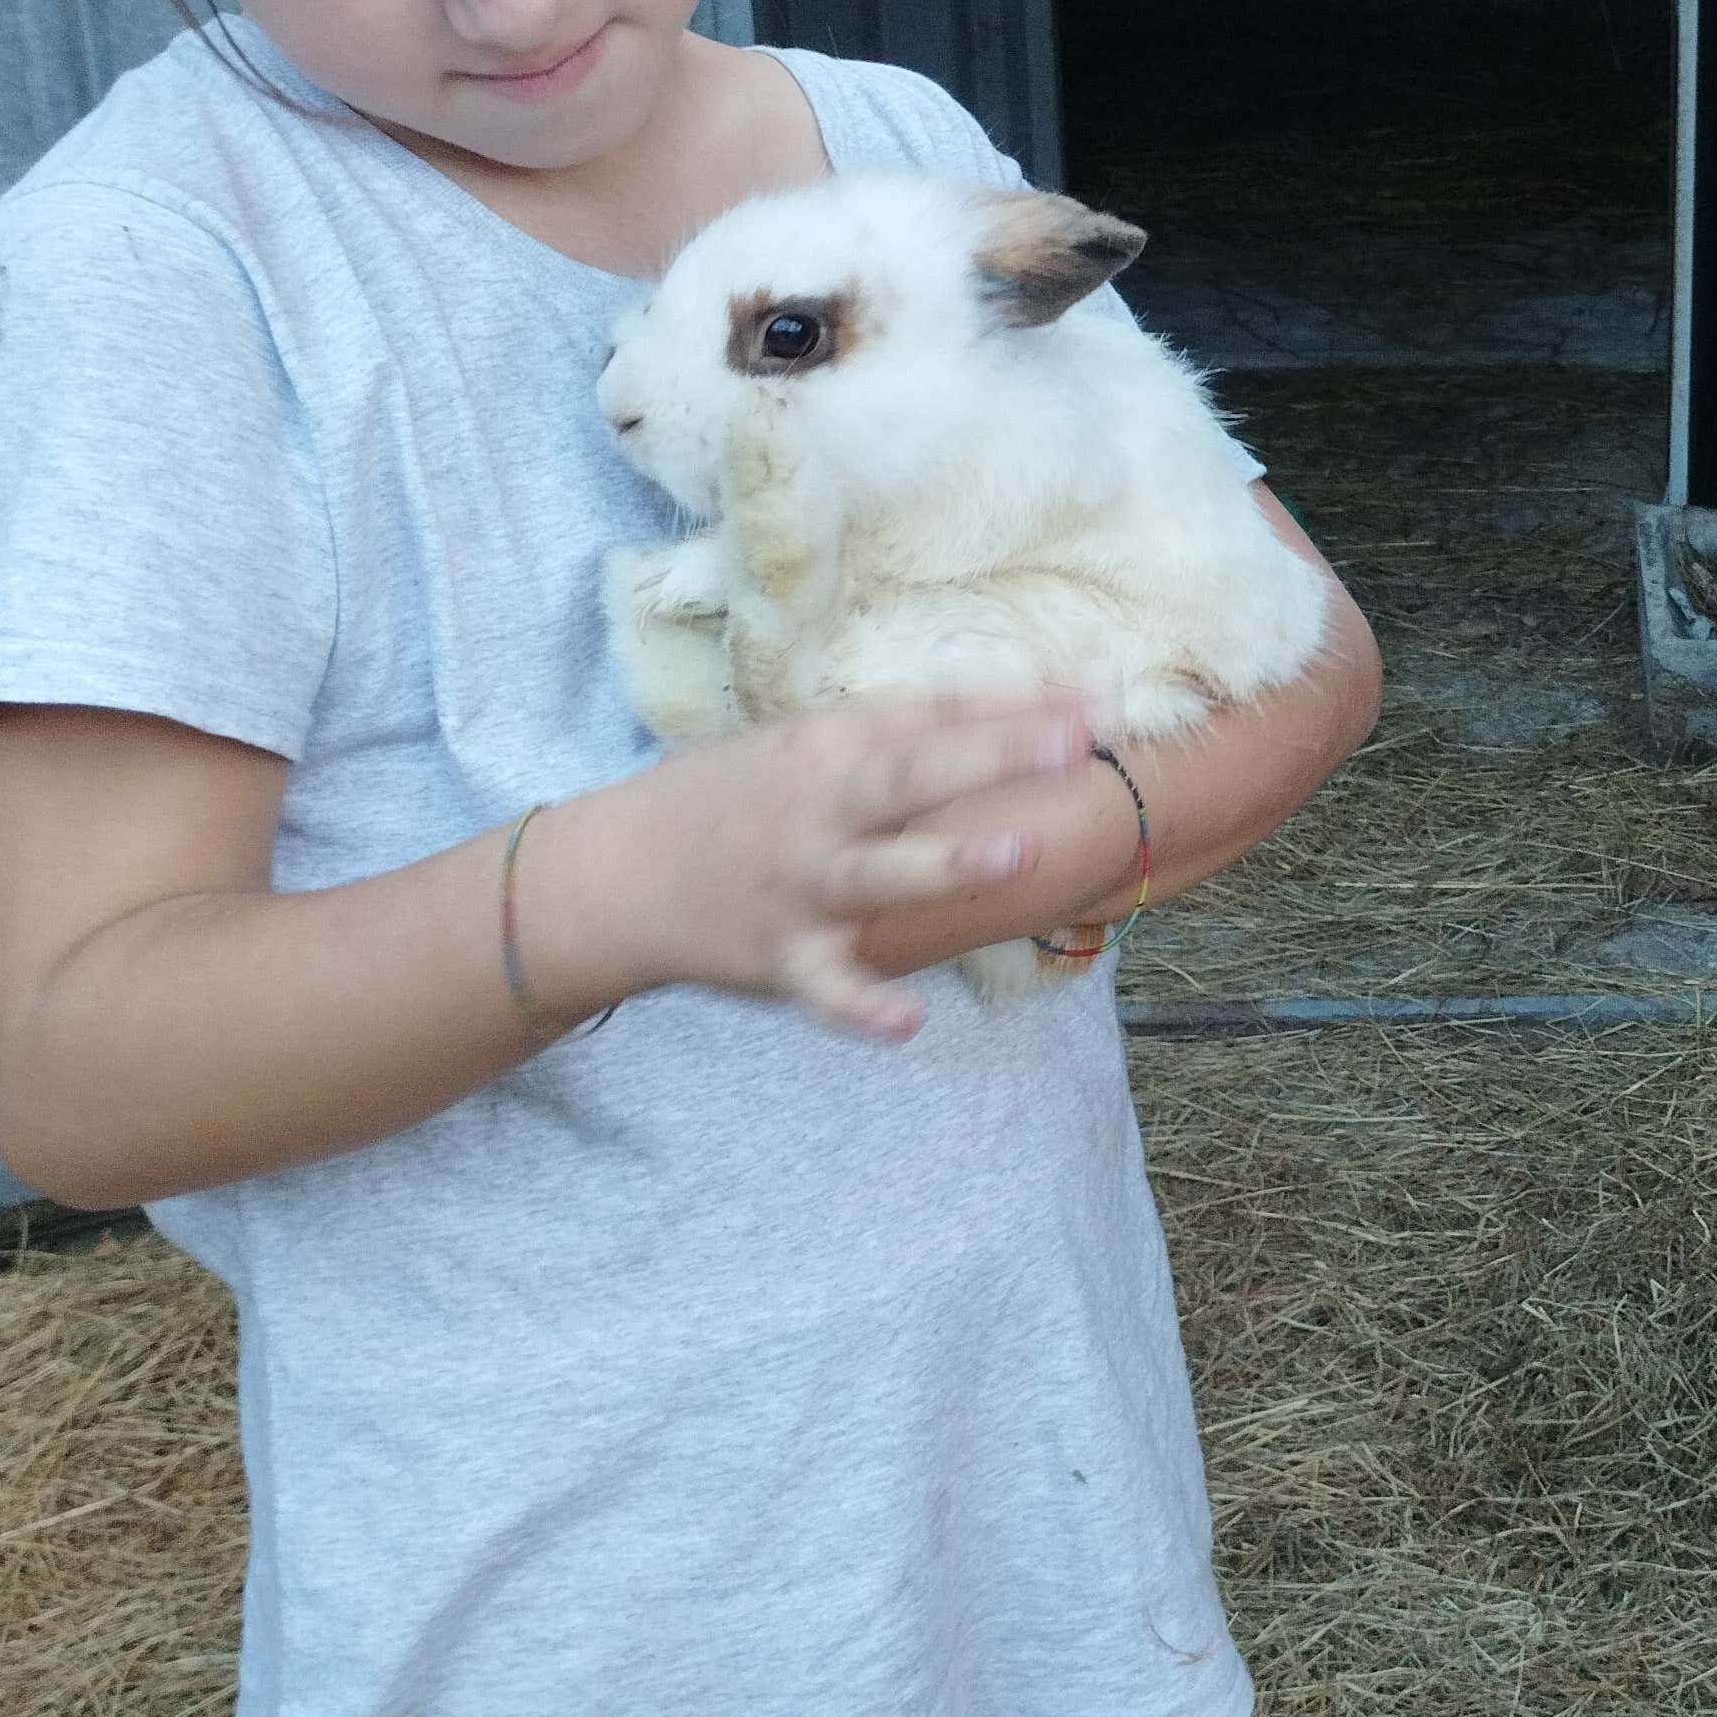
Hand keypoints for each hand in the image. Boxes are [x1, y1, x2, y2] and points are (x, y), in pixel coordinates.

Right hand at [536, 691, 1098, 1040]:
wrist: (613, 875)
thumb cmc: (734, 801)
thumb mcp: (807, 746)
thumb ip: (902, 734)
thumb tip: (1022, 710)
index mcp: (833, 749)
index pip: (938, 714)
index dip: (1021, 702)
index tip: (1103, 693)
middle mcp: (822, 810)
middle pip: (915, 774)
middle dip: (994, 754)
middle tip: (1073, 740)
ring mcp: (802, 886)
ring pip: (882, 873)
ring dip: (949, 863)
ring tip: (1018, 854)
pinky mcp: (780, 958)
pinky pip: (827, 987)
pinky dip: (861, 1007)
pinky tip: (908, 1023)